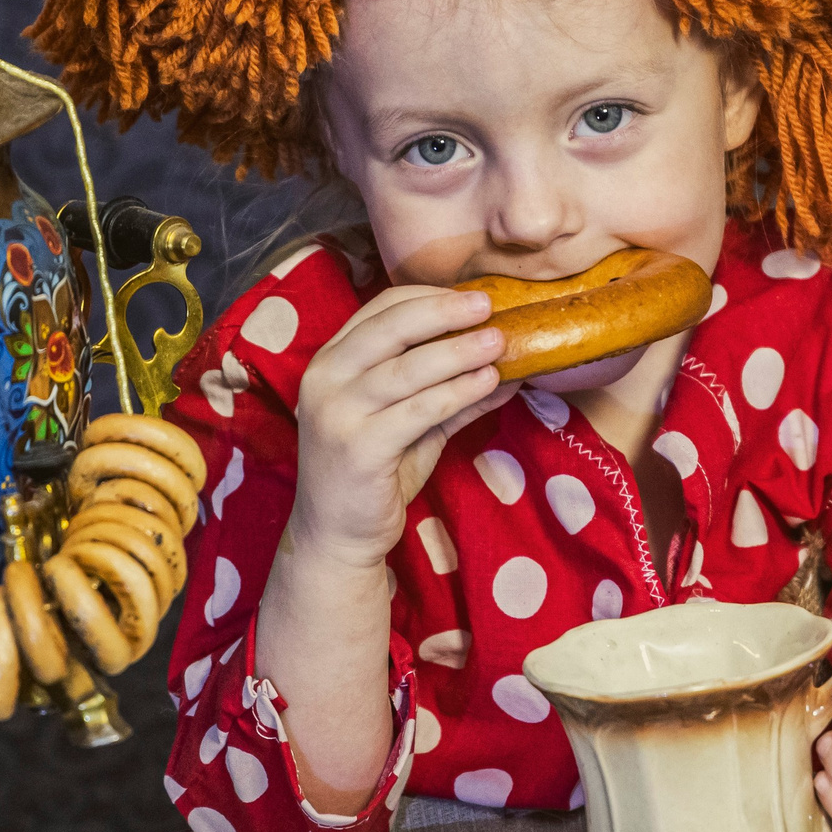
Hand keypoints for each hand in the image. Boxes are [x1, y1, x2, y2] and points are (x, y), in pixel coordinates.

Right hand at [287, 284, 513, 571]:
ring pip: (407, 368)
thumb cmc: (375, 472)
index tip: (472, 296)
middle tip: (488, 306)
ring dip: (459, 352)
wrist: (337, 535)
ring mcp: (336, 413)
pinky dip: (457, 392)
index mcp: (332, 361)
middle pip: (391, 326)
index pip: (381, 309)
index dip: (429, 297)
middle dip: (444, 312)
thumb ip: (451, 390)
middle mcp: (325, 379)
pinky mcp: (357, 448)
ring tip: (498, 343)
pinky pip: (418, 410)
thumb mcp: (414, 422)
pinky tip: (488, 382)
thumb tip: (507, 361)